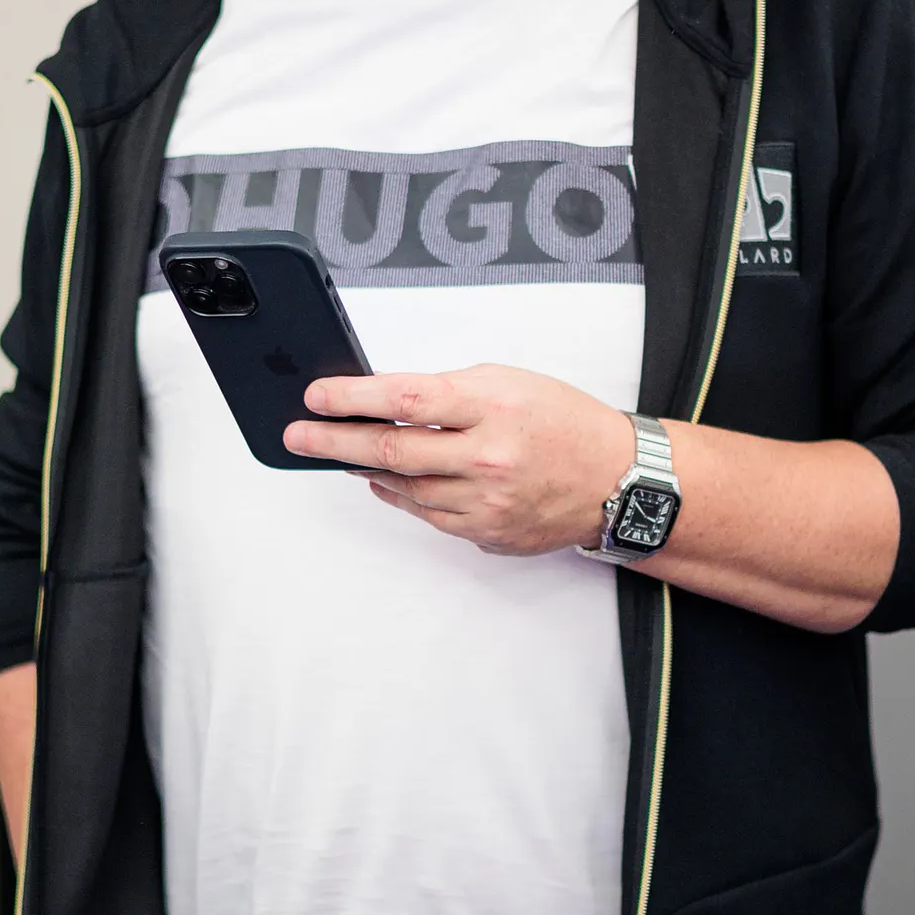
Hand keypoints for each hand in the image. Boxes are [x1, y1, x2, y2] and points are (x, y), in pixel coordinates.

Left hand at [286, 365, 630, 555]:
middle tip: (297, 436)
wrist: (616, 479)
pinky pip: (427, 513)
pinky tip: (384, 479)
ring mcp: (485, 502)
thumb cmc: (564, 422)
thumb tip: (386, 399)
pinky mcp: (486, 533)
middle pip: (391, 449)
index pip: (405, 397)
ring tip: (338, 453)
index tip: (316, 396)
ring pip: (403, 487)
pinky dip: (399, 494)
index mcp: (492, 406)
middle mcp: (487, 457)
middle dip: (333, 441)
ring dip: (365, 468)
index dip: (352, 397)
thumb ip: (448, 391)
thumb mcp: (509, 382)